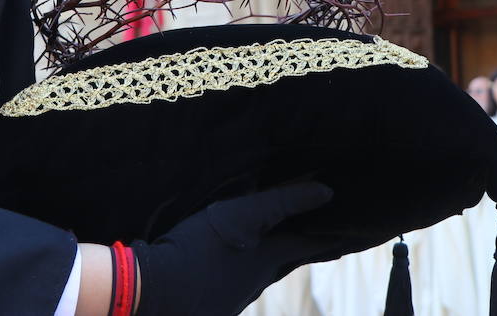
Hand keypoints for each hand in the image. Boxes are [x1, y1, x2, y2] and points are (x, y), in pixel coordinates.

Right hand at [130, 182, 333, 315]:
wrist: (153, 291)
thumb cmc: (198, 249)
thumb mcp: (242, 214)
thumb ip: (284, 201)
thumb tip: (327, 190)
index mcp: (267, 260)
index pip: (306, 244)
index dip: (324, 236)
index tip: (343, 231)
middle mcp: (255, 283)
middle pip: (278, 260)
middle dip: (289, 246)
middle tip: (298, 232)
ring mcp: (231, 298)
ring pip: (251, 273)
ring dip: (255, 259)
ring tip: (250, 244)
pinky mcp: (208, 304)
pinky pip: (225, 282)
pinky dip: (227, 271)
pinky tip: (214, 264)